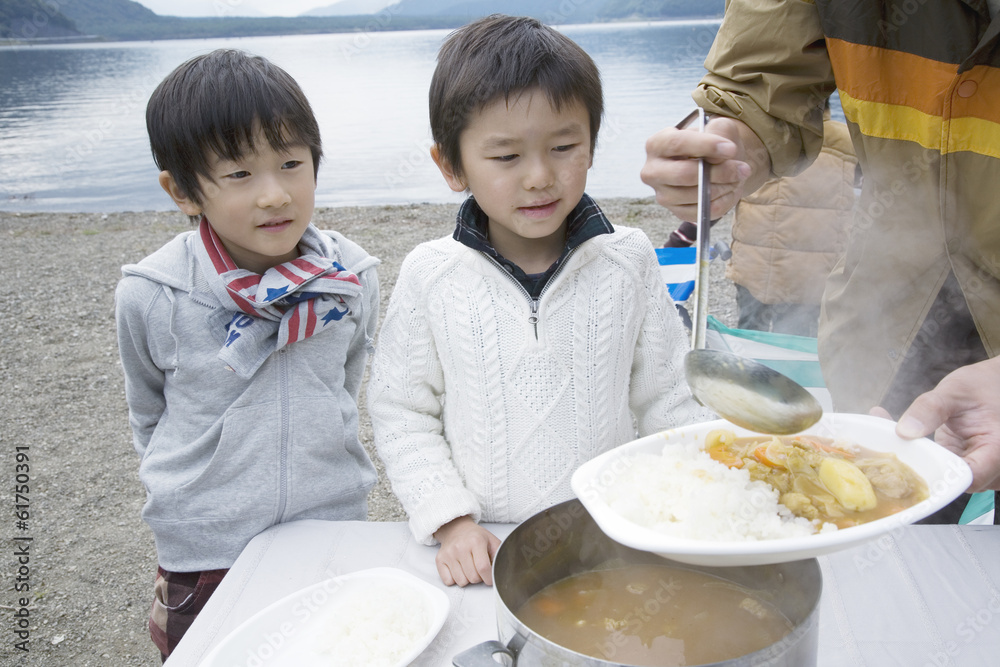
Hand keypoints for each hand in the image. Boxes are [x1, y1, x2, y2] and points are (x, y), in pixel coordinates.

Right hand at [432, 515, 500, 586]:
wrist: (456, 528)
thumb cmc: (476, 537)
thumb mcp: (492, 541)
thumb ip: (499, 555)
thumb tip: (504, 572)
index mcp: (476, 541)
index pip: (483, 568)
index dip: (489, 578)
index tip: (490, 578)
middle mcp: (460, 547)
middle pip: (473, 578)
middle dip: (479, 577)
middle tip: (478, 569)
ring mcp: (448, 554)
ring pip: (461, 582)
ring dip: (467, 579)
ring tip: (468, 567)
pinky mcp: (439, 560)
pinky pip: (448, 581)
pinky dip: (455, 579)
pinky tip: (458, 569)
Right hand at [640, 115, 769, 221]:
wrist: (716, 162)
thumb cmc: (713, 143)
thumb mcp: (718, 128)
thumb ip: (718, 134)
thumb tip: (718, 159)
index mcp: (657, 144)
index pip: (676, 144)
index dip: (705, 146)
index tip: (730, 149)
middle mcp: (653, 171)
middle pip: (684, 174)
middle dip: (718, 172)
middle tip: (742, 168)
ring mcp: (663, 195)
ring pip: (696, 195)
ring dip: (724, 186)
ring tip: (738, 176)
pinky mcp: (677, 212)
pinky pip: (704, 211)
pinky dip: (723, 201)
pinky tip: (730, 188)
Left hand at [871, 357, 999, 491]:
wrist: (995, 385)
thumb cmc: (983, 386)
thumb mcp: (956, 391)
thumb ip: (931, 409)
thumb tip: (905, 431)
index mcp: (997, 449)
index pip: (968, 477)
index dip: (936, 477)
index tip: (904, 467)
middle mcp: (992, 466)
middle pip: (953, 482)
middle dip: (916, 470)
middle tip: (882, 451)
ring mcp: (978, 468)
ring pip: (944, 478)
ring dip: (914, 463)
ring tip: (884, 441)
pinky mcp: (964, 465)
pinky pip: (941, 468)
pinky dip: (920, 458)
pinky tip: (897, 441)